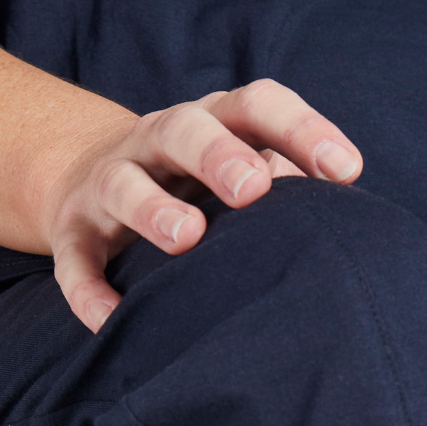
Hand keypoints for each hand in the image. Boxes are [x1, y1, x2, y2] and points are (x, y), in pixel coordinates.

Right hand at [37, 78, 362, 331]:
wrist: (93, 182)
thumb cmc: (200, 190)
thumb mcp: (245, 175)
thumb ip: (291, 192)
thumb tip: (354, 233)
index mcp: (214, 124)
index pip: (258, 106)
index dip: (301, 129)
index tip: (346, 170)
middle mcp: (158, 142)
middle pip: (185, 130)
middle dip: (220, 155)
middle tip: (256, 190)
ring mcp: (110, 183)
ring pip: (123, 184)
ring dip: (153, 208)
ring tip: (187, 239)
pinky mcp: (73, 231)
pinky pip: (75, 259)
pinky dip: (89, 288)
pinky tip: (112, 319)